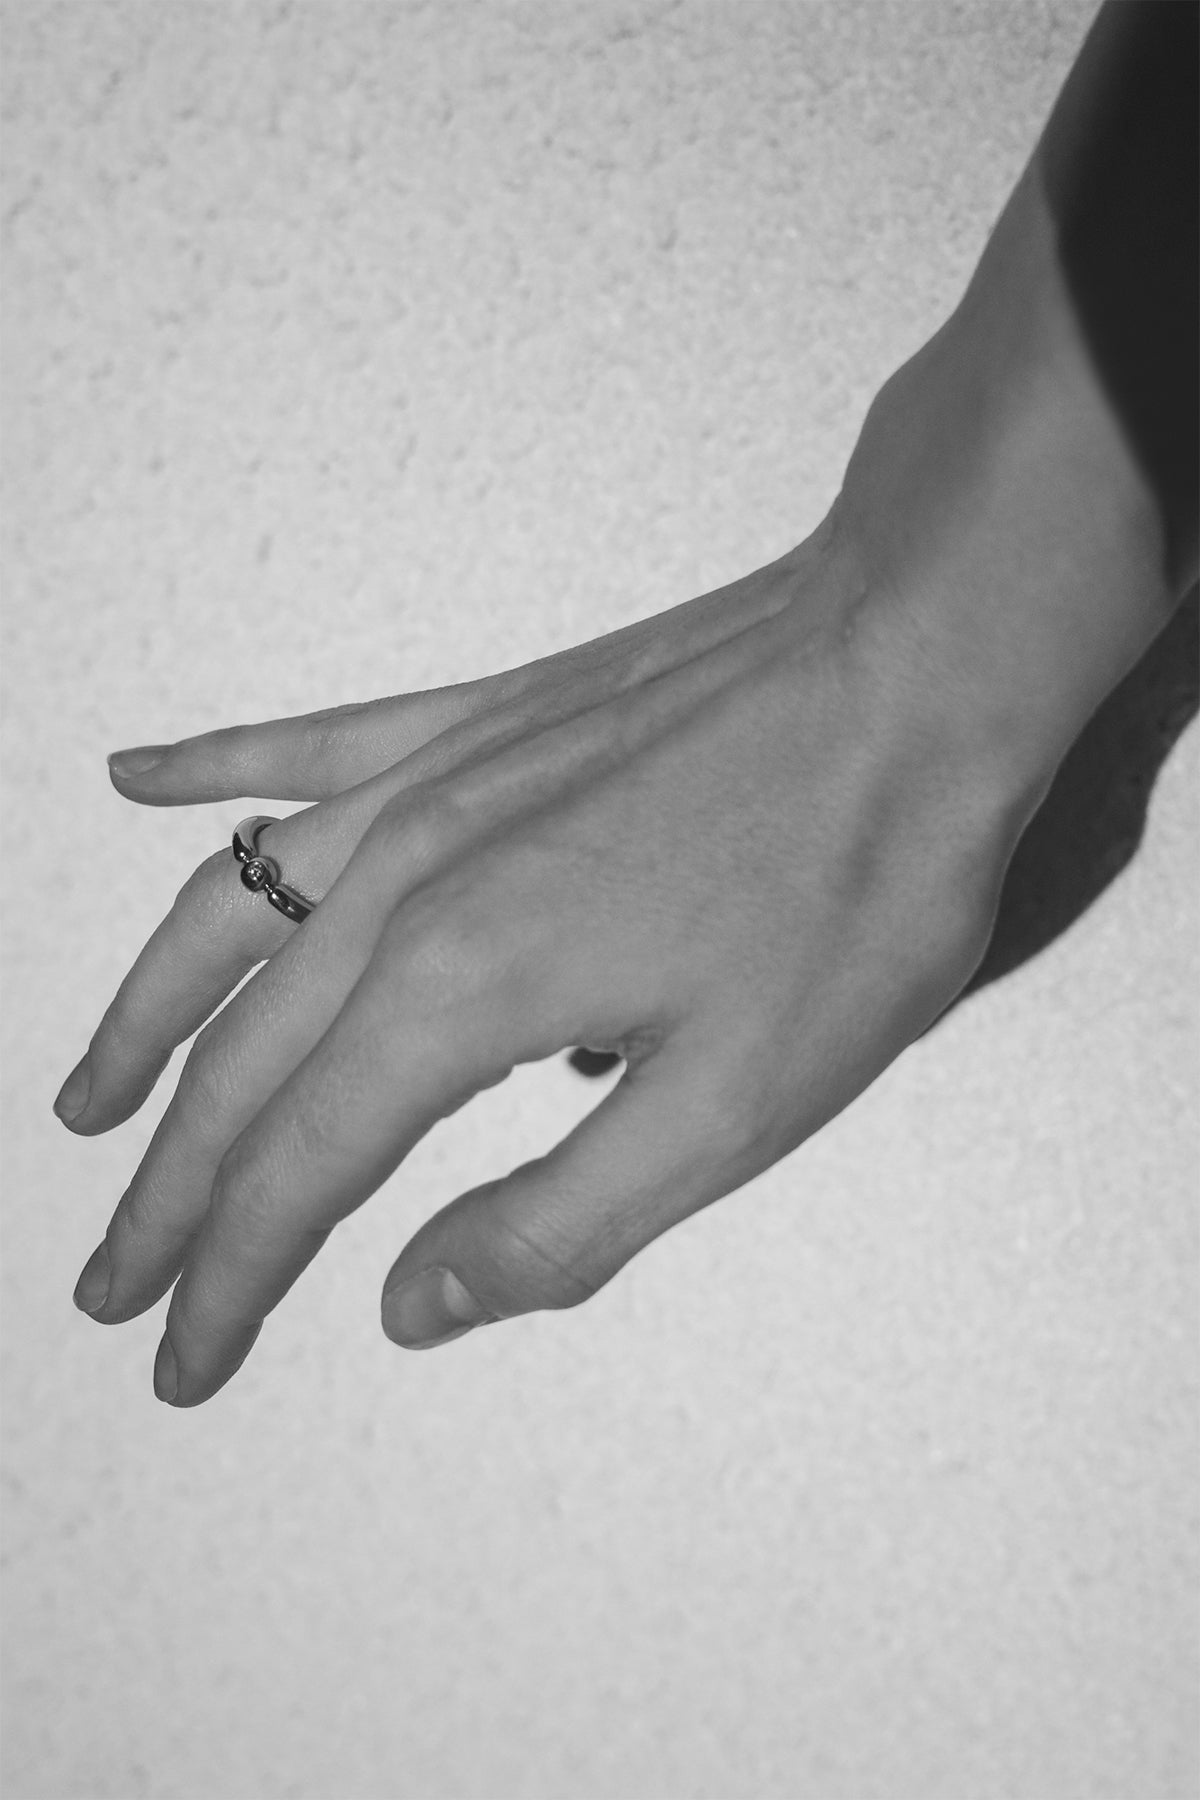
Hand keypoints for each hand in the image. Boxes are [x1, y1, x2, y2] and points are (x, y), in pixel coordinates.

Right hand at [59, 506, 1036, 1406]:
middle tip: (108, 1281)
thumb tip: (409, 1304)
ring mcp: (431, 785)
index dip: (229, 1278)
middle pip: (242, 1060)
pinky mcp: (476, 721)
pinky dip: (213, 768)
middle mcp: (407, 883)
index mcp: (461, 993)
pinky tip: (135, 774)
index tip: (176, 1360)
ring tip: (87, 1100)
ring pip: (232, 908)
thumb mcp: (736, 1106)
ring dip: (146, 1015)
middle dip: (168, 1190)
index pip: (299, 1167)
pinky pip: (309, 746)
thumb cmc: (850, 887)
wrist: (916, 668)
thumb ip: (559, 1222)